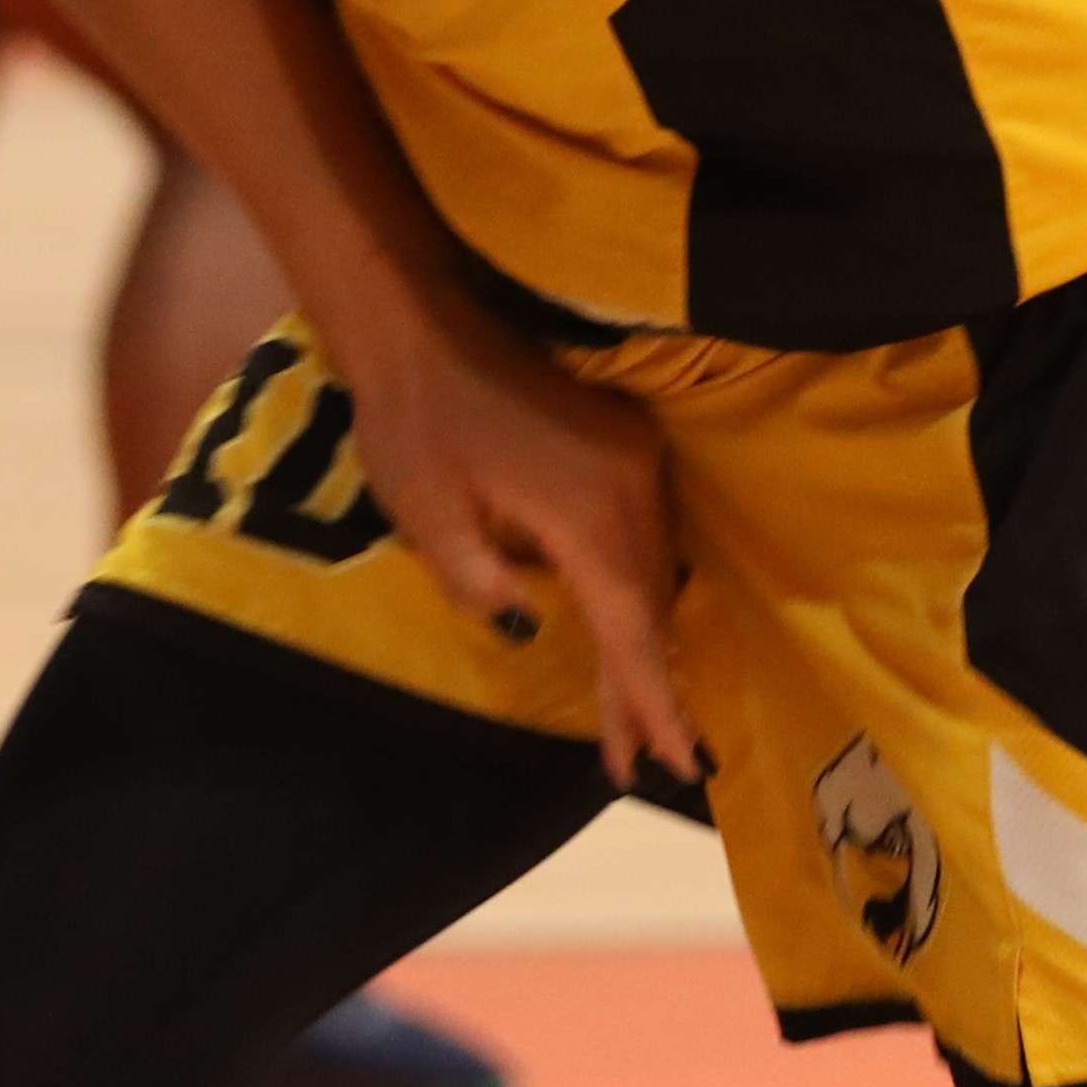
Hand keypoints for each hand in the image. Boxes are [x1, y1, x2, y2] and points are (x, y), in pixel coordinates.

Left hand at [326, 303, 703, 789]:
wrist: (421, 325)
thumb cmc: (412, 423)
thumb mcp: (427, 519)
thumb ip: (483, 587)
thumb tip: (532, 625)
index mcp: (587, 511)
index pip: (631, 627)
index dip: (651, 698)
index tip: (674, 759)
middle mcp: (633, 485)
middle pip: (650, 606)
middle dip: (648, 686)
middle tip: (652, 762)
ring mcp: (636, 459)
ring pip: (652, 572)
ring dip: (642, 641)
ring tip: (634, 718)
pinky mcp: (626, 445)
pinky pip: (646, 536)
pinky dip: (635, 592)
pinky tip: (624, 632)